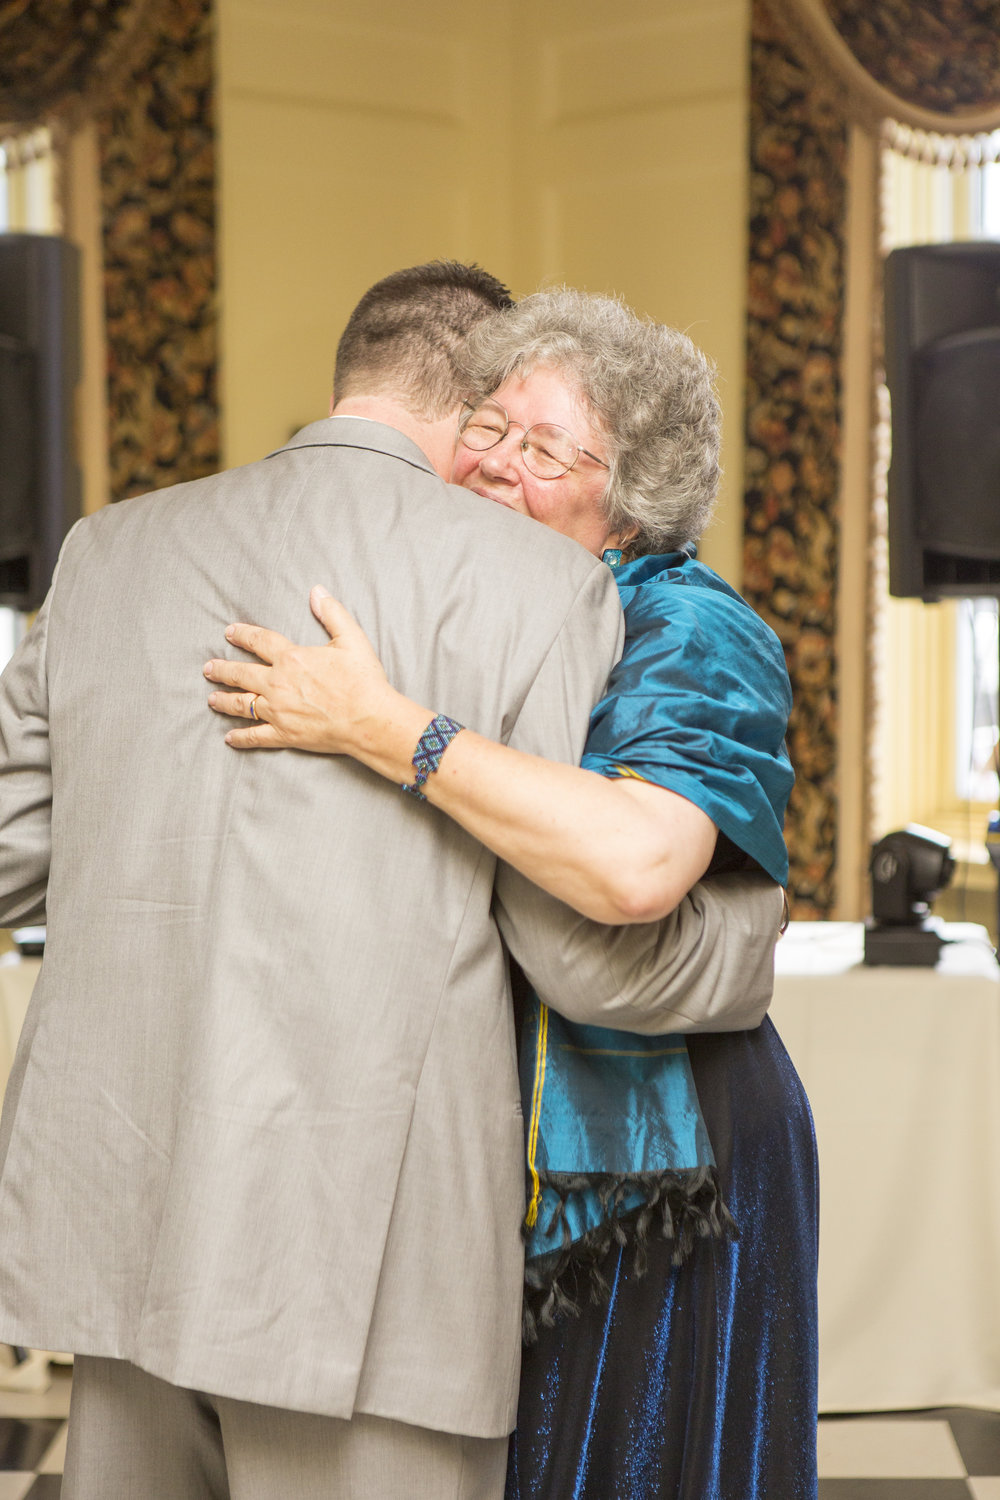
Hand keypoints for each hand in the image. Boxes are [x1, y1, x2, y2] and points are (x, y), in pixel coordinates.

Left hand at [204, 585, 395, 753]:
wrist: (369, 720)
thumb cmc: (363, 681)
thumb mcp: (352, 639)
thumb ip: (332, 613)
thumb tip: (317, 591)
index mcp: (292, 658)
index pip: (259, 642)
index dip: (243, 635)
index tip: (230, 632)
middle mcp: (278, 684)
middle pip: (241, 674)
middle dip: (222, 670)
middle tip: (208, 668)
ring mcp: (278, 711)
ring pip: (242, 704)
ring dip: (224, 700)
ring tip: (212, 698)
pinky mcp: (284, 734)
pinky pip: (256, 736)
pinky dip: (240, 737)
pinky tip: (229, 737)